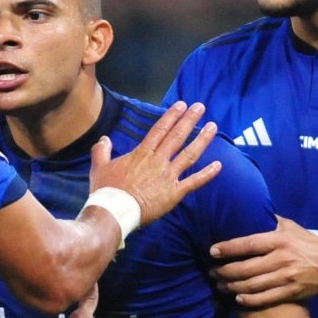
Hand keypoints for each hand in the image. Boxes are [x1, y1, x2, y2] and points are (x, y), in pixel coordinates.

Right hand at [90, 102, 220, 224]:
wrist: (114, 211)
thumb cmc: (106, 190)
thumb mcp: (99, 167)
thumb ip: (102, 151)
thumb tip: (104, 138)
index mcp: (141, 154)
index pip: (159, 130)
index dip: (171, 116)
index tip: (181, 105)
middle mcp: (157, 161)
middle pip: (176, 137)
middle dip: (189, 120)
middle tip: (200, 107)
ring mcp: (168, 176)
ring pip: (189, 155)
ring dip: (202, 140)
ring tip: (213, 126)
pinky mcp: (174, 193)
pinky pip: (193, 182)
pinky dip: (207, 174)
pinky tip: (218, 165)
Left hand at [210, 216, 317, 306]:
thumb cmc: (309, 244)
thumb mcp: (292, 228)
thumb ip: (271, 221)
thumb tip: (250, 208)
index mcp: (280, 240)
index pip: (248, 244)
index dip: (228, 248)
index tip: (212, 251)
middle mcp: (282, 258)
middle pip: (245, 268)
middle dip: (224, 272)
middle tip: (212, 272)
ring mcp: (287, 277)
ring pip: (252, 285)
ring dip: (231, 287)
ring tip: (220, 285)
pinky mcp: (292, 292)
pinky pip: (265, 298)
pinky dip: (249, 300)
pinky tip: (237, 298)